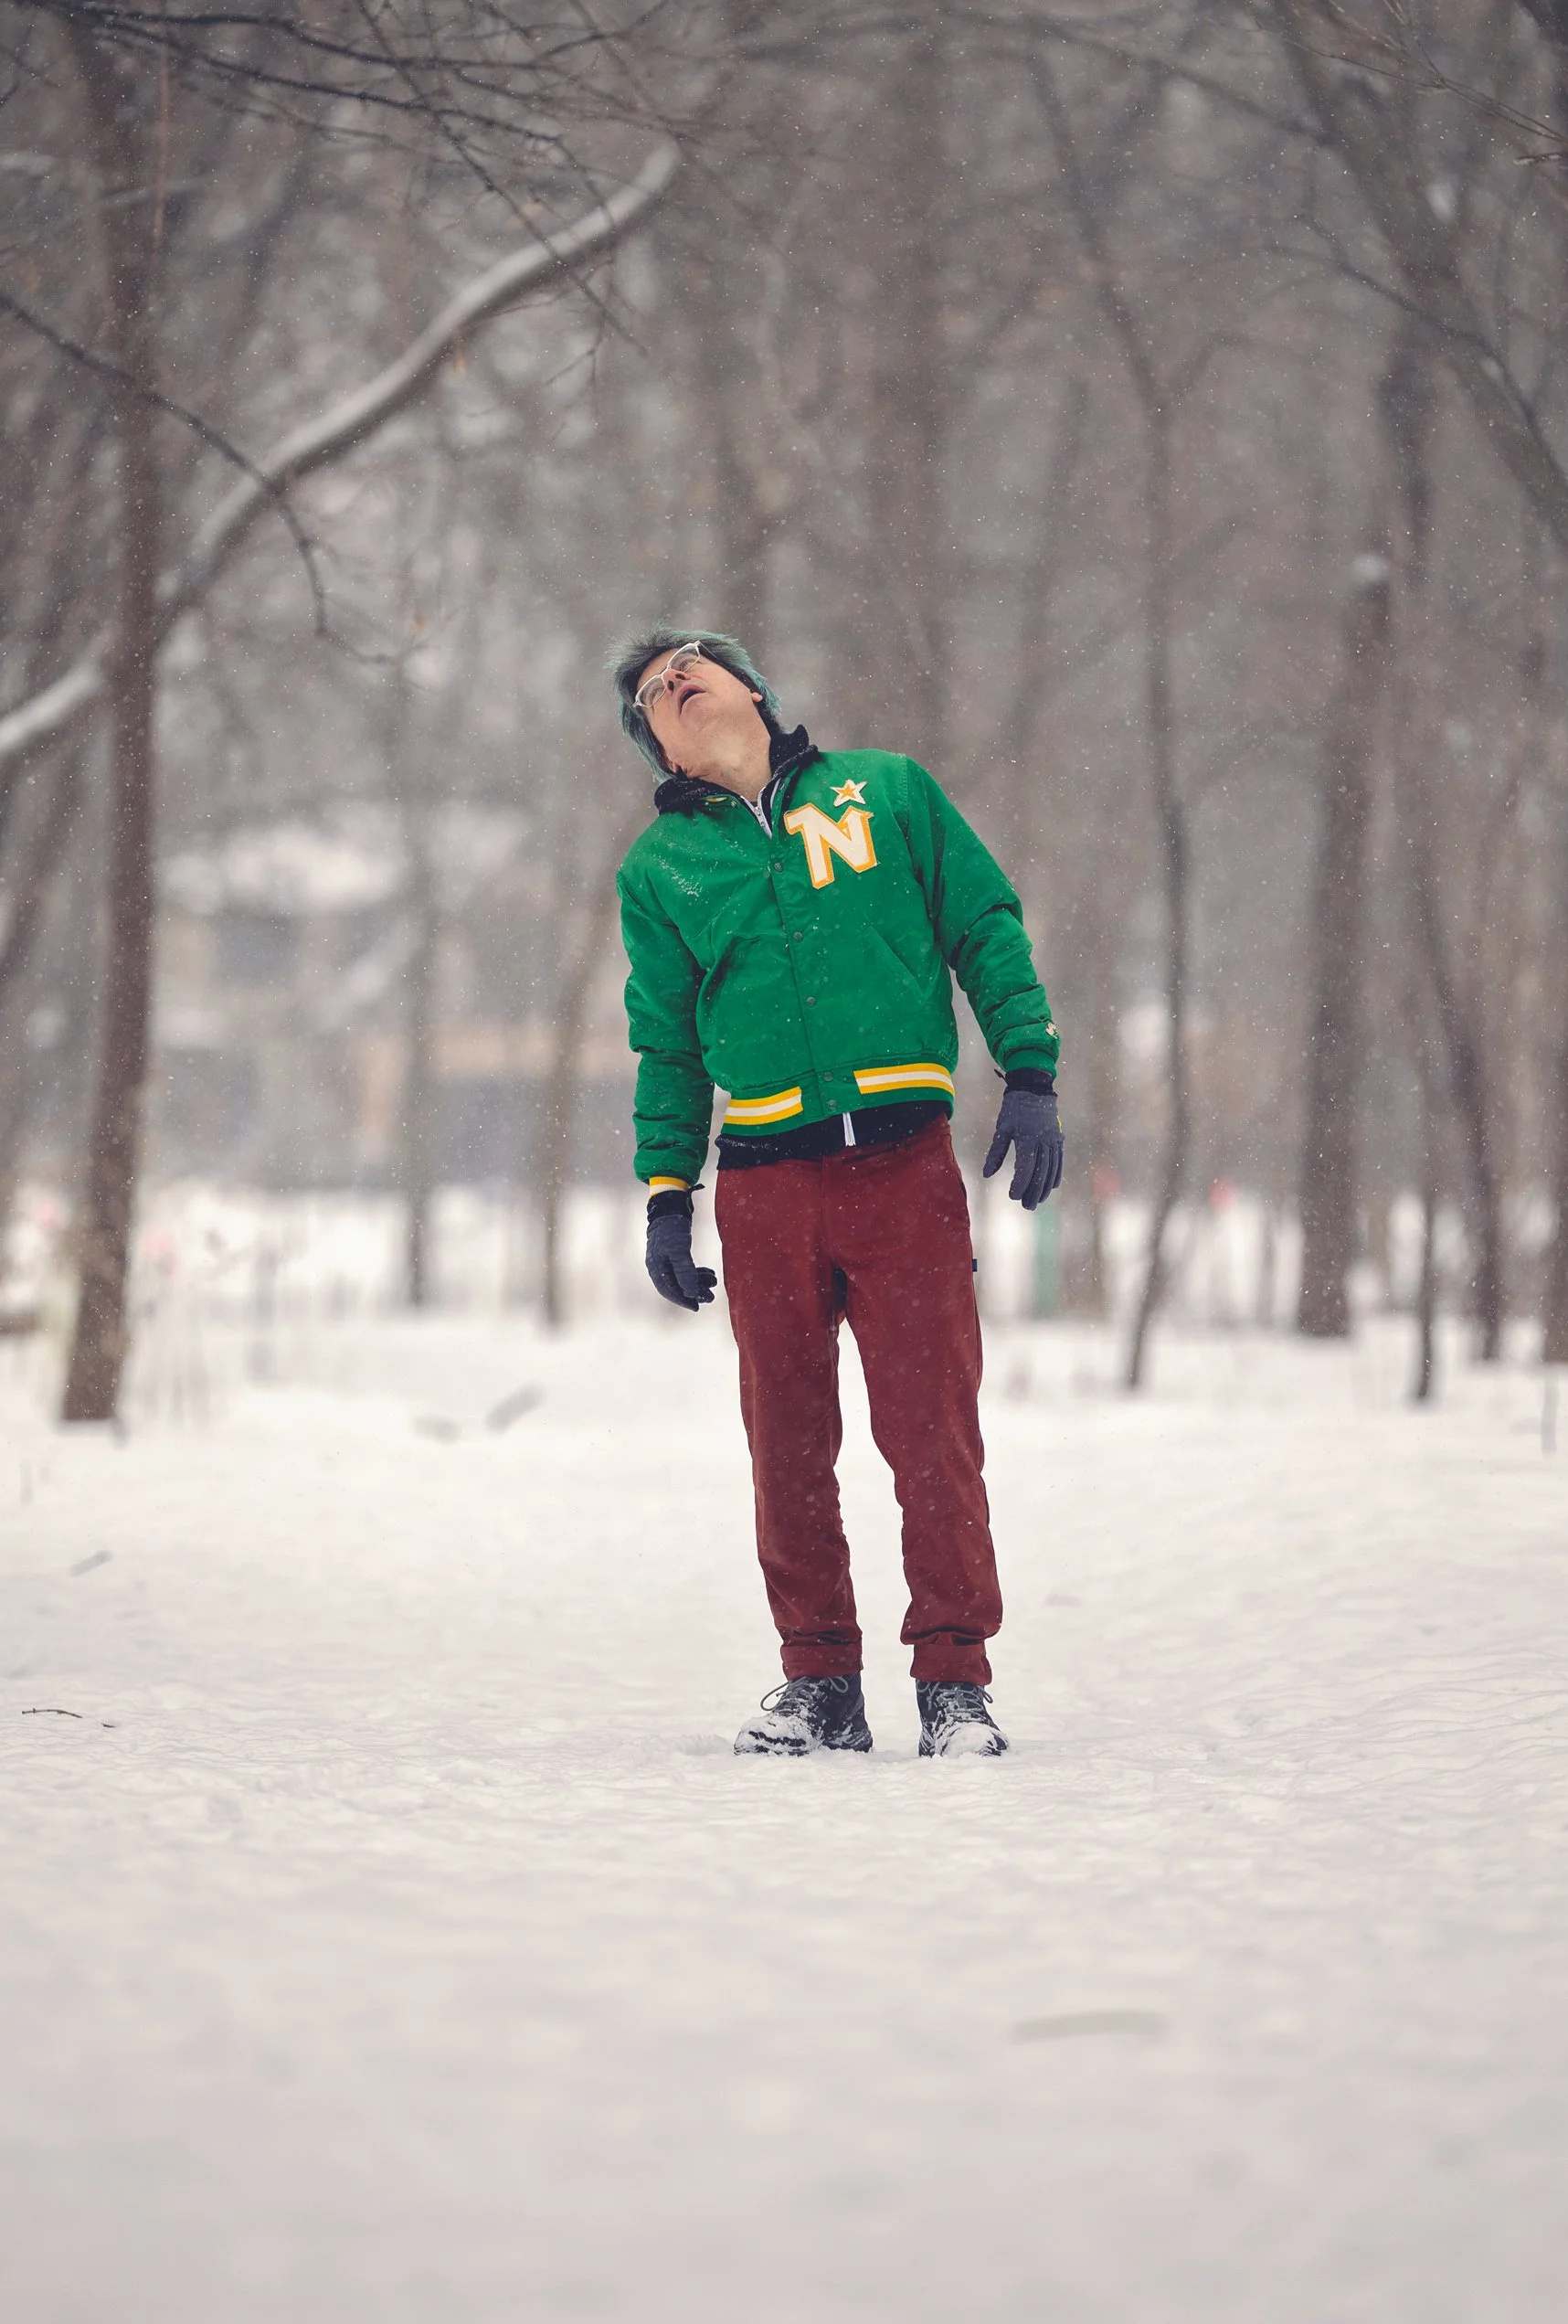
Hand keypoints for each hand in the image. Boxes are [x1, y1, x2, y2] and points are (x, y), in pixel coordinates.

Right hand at [645, 1199, 717, 1310]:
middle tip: (711, 1296)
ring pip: (683, 1277)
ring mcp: (666, 1259)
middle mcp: (658, 1265)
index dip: (683, 1300)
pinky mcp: (674, 1252)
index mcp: (656, 1267)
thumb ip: (684, 1271)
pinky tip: (709, 1273)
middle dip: (695, 1291)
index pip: (669, 1290)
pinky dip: (697, 1272)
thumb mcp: (679, 1250)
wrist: (670, 1206)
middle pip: (677, 1286)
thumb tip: (691, 1293)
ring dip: (698, 1281)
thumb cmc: (672, 1228)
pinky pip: (685, 1268)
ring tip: (714, 1281)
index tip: (697, 1306)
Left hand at [982, 1081, 1063, 1208]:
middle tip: (1026, 1206)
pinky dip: (1056, 1175)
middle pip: (1040, 1173)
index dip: (1020, 1184)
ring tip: (1037, 1201)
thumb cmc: (1013, 1109)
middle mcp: (1044, 1142)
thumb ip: (995, 1153)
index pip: (1025, 1168)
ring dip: (1045, 1187)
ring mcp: (1053, 1141)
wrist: (1034, 1089)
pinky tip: (1052, 1187)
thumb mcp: (1002, 1129)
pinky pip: (1059, 1161)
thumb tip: (987, 1175)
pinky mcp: (1058, 1139)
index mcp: (1027, 1139)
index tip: (1013, 1196)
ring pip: (1051, 1169)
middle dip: (1033, 1191)